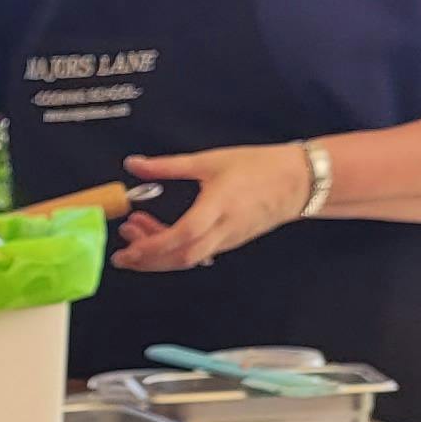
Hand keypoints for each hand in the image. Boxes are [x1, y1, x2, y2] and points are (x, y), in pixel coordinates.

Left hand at [112, 142, 309, 270]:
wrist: (299, 181)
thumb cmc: (259, 167)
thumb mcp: (210, 160)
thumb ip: (168, 165)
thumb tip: (134, 164)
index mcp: (219, 206)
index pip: (184, 234)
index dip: (153, 245)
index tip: (128, 247)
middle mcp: (224, 229)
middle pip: (181, 257)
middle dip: (148, 260)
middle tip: (121, 254)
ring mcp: (228, 239)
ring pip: (188, 258)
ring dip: (158, 254)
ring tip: (134, 233)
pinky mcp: (230, 242)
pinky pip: (197, 253)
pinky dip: (174, 249)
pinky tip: (157, 233)